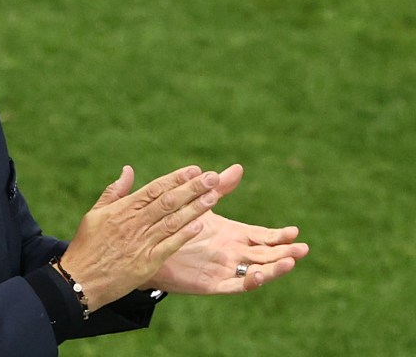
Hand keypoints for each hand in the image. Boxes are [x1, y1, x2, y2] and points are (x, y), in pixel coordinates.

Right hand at [59, 165, 220, 310]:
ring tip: (214, 196)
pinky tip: (200, 225)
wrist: (79, 278)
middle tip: (213, 178)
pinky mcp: (146, 263)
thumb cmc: (87, 245)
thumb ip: (115, 191)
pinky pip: (169, 246)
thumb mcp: (95, 213)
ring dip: (195, 208)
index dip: (176, 178)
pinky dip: (184, 235)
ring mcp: (141, 243)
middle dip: (192, 188)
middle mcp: (134, 223)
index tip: (195, 170)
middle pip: (168, 201)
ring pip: (173, 221)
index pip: (155, 189)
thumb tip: (128, 170)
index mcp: (123, 209)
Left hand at [143, 164, 310, 293]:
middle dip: (285, 252)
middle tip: (303, 248)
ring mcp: (225, 269)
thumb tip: (238, 167)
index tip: (295, 231)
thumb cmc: (173, 223)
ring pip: (256, 271)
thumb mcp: (200, 204)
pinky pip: (234, 285)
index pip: (263, 236)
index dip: (279, 235)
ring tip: (290, 261)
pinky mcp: (212, 283)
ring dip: (274, 268)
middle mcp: (233, 253)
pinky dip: (248, 282)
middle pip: (266, 255)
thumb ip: (218, 188)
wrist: (147, 246)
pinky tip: (259, 276)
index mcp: (233, 235)